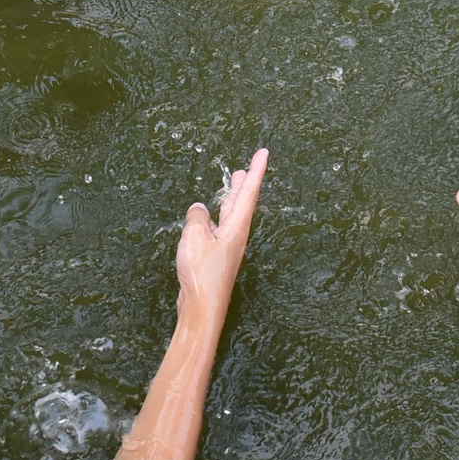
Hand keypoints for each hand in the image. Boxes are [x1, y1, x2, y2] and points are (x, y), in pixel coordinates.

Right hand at [176, 148, 268, 324]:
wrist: (202, 307)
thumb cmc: (202, 273)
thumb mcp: (194, 237)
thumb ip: (196, 217)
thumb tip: (198, 209)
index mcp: (237, 227)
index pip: (248, 193)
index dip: (257, 171)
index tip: (264, 152)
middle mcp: (236, 235)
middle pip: (242, 202)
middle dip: (245, 183)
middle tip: (248, 167)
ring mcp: (227, 246)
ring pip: (230, 214)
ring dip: (231, 197)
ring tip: (234, 182)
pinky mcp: (217, 257)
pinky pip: (217, 229)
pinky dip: (214, 216)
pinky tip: (206, 216)